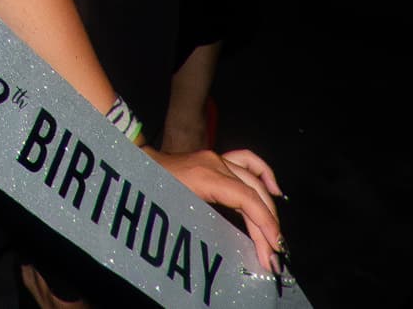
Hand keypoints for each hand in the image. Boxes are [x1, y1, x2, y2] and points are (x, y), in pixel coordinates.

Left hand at [151, 146, 285, 274]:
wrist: (137, 164)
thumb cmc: (150, 188)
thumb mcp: (176, 210)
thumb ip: (206, 224)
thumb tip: (234, 246)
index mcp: (206, 177)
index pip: (247, 199)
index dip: (264, 224)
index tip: (272, 249)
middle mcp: (216, 164)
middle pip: (254, 194)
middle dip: (267, 226)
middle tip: (273, 254)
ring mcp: (218, 158)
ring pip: (255, 181)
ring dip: (268, 209)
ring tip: (275, 235)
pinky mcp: (217, 159)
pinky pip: (248, 161)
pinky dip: (264, 175)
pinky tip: (275, 191)